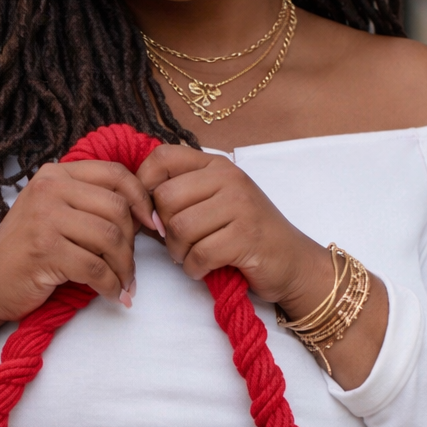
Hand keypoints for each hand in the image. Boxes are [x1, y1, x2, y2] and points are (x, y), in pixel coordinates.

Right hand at [0, 159, 155, 375]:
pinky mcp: (44, 250)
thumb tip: (145, 214)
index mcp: (56, 175)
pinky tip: (112, 295)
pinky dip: (111, 286)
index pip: (116, 174)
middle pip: (117, 208)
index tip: (153, 226)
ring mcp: (44, 218)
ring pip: (110, 238)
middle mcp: (49, 189)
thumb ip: (90, 205)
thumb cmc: (26, 253)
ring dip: (124, 268)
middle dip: (133, 244)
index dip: (142, 200)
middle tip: (130, 270)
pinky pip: (95, 267)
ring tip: (123, 285)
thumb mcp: (55, 214)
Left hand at [137, 144, 326, 307]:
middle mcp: (229, 178)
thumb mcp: (213, 204)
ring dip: (179, 253)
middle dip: (163, 230)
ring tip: (194, 257)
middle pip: (165, 198)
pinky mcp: (246, 237)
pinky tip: (206, 268)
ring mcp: (241, 205)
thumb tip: (134, 205)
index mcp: (217, 164)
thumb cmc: (245, 235)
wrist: (292, 262)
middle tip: (180, 244)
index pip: (162, 157)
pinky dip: (195, 268)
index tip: (151, 213)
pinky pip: (199, 254)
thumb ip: (179, 197)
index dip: (144, 185)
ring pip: (179, 228)